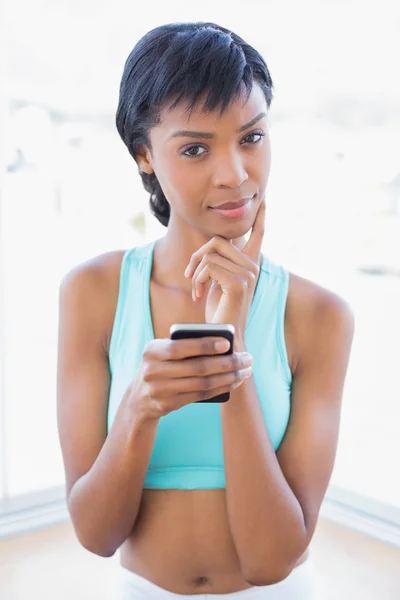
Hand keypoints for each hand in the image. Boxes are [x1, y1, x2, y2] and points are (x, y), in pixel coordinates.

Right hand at [128, 337, 252, 421]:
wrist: (138, 398)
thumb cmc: (160, 366)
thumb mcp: (162, 352)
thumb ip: (184, 346)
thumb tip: (224, 346)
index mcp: (152, 350)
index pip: (180, 347)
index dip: (205, 346)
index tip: (227, 343)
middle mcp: (152, 371)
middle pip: (197, 368)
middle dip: (227, 363)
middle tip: (247, 358)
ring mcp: (159, 390)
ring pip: (202, 384)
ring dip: (229, 377)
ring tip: (245, 371)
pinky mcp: (167, 405)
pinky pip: (200, 396)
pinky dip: (220, 388)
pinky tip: (234, 382)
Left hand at [184, 199, 265, 346]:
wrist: (223, 338)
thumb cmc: (219, 313)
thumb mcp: (217, 283)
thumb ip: (219, 264)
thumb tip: (212, 248)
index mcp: (250, 266)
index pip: (258, 236)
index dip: (260, 219)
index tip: (265, 202)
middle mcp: (252, 267)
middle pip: (218, 240)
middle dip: (197, 256)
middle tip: (188, 275)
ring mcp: (248, 275)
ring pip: (210, 254)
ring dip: (195, 272)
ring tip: (194, 290)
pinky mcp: (238, 284)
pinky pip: (208, 267)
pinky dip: (196, 280)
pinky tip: (197, 296)